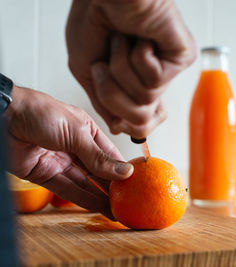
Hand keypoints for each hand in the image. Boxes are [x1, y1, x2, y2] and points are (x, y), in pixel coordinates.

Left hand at [4, 86, 132, 217]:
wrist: (4, 116)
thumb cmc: (40, 113)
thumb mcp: (76, 132)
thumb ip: (98, 157)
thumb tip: (124, 172)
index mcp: (86, 130)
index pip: (109, 153)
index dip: (122, 169)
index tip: (136, 184)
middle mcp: (75, 147)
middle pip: (98, 170)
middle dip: (112, 186)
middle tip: (129, 201)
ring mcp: (60, 161)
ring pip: (85, 182)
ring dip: (100, 196)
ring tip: (118, 209)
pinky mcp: (45, 174)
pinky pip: (68, 188)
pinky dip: (83, 198)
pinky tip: (98, 207)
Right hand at [66, 0, 196, 137]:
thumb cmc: (94, 19)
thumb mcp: (87, 68)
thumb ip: (103, 101)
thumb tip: (118, 128)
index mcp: (135, 82)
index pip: (143, 124)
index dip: (127, 125)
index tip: (115, 114)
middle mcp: (156, 79)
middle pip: (141, 122)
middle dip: (113, 96)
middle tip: (104, 65)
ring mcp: (170, 69)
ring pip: (145, 101)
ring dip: (121, 69)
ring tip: (122, 42)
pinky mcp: (182, 58)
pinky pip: (155, 82)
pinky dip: (136, 58)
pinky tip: (139, 38)